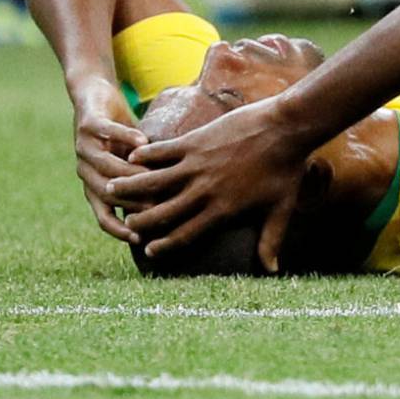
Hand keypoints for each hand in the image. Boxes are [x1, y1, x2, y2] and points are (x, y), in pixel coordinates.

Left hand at [68, 77, 145, 242]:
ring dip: (132, 173)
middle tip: (159, 203)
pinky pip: (107, 133)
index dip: (120, 230)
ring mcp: (84, 149)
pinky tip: (144, 142)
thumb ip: (145, 183)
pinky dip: (125, 138)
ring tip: (154, 175)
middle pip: (108, 194)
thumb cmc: (120, 136)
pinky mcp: (87, 125)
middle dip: (133, 201)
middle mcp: (86, 171)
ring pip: (108, 167)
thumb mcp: (133, 163)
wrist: (95, 98)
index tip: (143, 238)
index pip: (104, 217)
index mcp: (95, 186)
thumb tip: (174, 207)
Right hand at [112, 96, 318, 271]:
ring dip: (131, 186)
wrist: (287, 128)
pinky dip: (146, 155)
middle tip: (126, 223)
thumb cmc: (287, 169)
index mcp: (222, 210)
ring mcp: (197, 165)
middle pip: (162, 212)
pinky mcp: (196, 141)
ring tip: (111, 188)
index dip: (165, 244)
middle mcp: (204, 191)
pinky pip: (163, 151)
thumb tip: (272, 270)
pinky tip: (132, 157)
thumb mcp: (281, 209)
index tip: (148, 250)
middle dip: (141, 220)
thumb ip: (271, 240)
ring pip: (154, 181)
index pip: (186, 234)